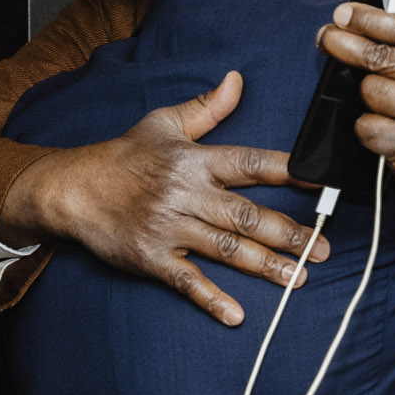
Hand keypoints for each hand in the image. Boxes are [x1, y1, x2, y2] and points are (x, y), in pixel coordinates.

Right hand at [1, 71, 329, 325]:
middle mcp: (186, 194)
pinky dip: (211, 298)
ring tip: (299, 277)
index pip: (250, 164)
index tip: (320, 181)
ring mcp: (170, 228)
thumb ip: (208, 107)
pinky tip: (236, 315)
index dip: (287, 170)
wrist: (71, 189)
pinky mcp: (152, 257)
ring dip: (265, 265)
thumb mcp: (164, 123)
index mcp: (195, 160)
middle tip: (322, 247)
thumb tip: (238, 79)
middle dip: (288, 232)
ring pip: (226, 248)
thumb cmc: (123, 156)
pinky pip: (186, 280)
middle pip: (246, 214)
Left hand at [315, 1, 394, 197]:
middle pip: (380, 56)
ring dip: (365, 90)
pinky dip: (366, 124)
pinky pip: (366, 124)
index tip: (344, 12)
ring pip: (370, 90)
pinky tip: (384, 122)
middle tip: (327, 35)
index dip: (369, 18)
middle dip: (345, 44)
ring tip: (382, 92)